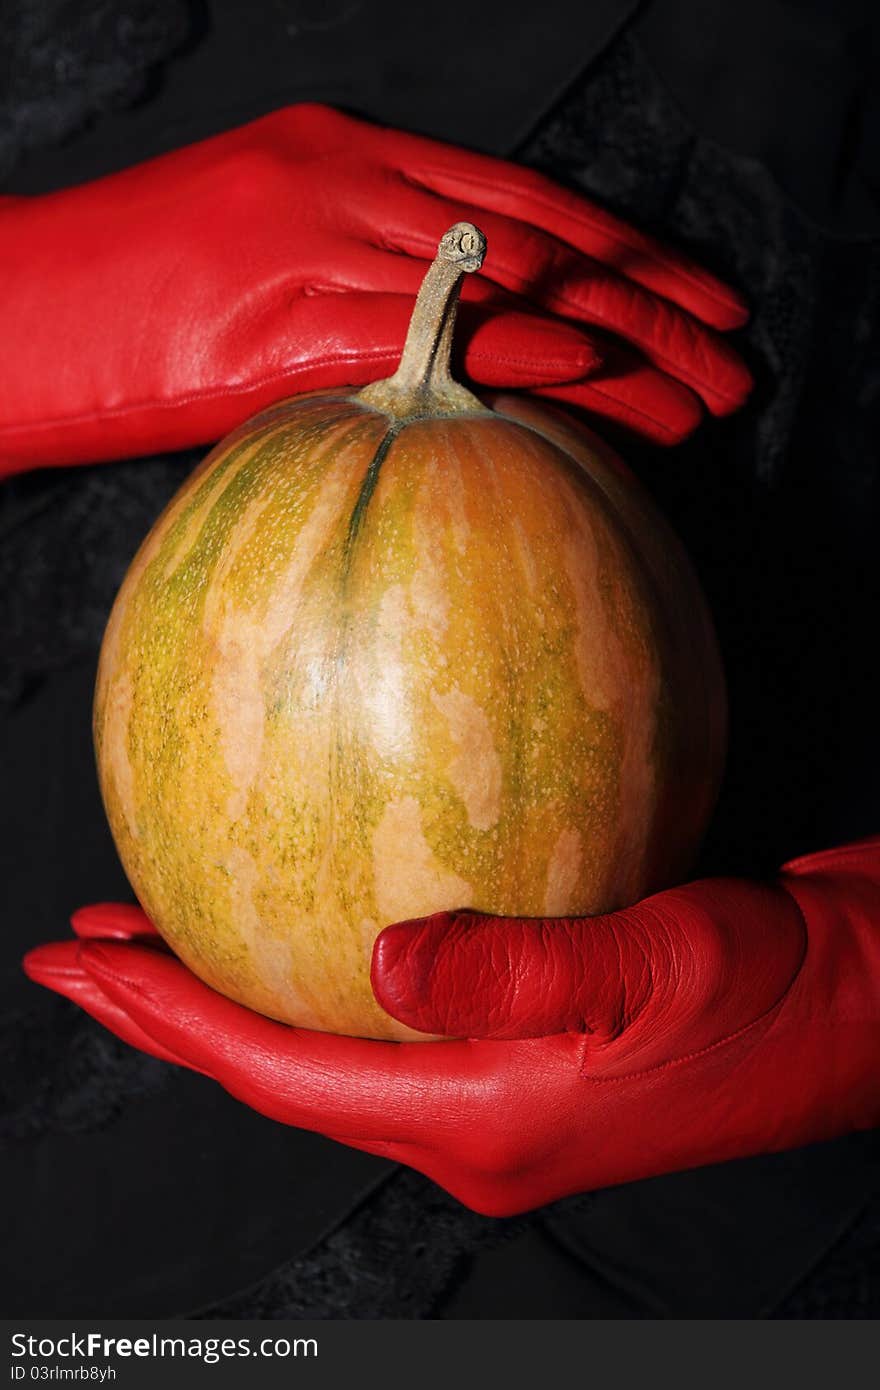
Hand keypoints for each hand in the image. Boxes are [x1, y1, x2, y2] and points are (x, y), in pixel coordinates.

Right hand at [0, 104, 751, 477]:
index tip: (697, 294)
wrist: (20, 305)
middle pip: (546, 237)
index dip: (625, 247)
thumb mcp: (261, 239)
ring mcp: (324, 248)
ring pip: (516, 286)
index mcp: (347, 151)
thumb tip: (456, 330)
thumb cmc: (132, 284)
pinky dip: (531, 354)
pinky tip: (604, 383)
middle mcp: (350, 184)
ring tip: (704, 396)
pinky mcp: (292, 322)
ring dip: (624, 346)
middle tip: (732, 351)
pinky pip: (438, 335)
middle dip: (655, 297)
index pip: (525, 198)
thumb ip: (363, 265)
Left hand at [24, 839, 879, 1216]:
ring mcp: (500, 1089)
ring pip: (327, 1046)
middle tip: (83, 954)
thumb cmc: (784, 998)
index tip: (76, 971)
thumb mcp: (662, 969)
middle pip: (281, 1069)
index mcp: (487, 1121)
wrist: (860, 1007)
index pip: (282, 1073)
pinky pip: (390, 1021)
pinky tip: (304, 926)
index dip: (167, 1022)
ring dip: (235, 995)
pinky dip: (318, 976)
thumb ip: (518, 973)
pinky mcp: (529, 1043)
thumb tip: (380, 965)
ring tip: (156, 942)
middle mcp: (474, 1122)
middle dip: (172, 1016)